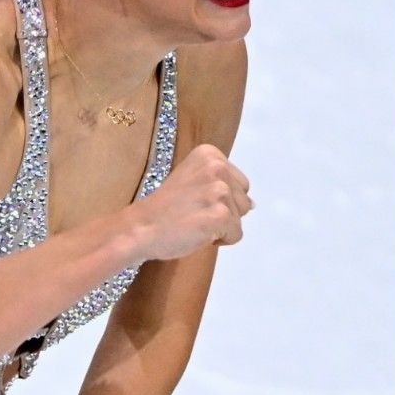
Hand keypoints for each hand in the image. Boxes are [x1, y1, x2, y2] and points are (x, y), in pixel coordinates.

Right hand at [127, 143, 250, 260]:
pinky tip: (198, 234)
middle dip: (225, 211)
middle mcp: (217, 167)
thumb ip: (221, 184)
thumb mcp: (193, 181)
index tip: (194, 200)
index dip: (220, 199)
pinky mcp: (220, 215)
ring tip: (195, 222)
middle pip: (245, 200)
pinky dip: (221, 241)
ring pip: (241, 218)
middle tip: (195, 213)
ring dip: (222, 226)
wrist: (140, 228)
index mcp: (210, 154)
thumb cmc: (164, 209)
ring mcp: (219, 191)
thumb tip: (254, 204)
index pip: (240, 183)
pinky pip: (236, 235)